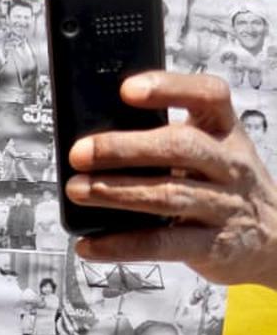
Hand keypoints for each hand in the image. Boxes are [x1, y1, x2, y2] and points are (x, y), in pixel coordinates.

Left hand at [66, 72, 276, 287]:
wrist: (275, 238)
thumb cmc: (224, 184)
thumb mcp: (212, 149)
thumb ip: (167, 138)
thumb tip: (94, 139)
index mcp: (226, 130)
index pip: (208, 95)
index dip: (169, 88)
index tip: (127, 89)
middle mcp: (229, 164)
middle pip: (179, 146)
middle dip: (124, 148)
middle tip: (80, 152)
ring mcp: (223, 206)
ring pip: (167, 195)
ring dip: (115, 192)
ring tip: (77, 190)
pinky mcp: (212, 245)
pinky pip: (162, 244)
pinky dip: (120, 245)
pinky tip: (89, 244)